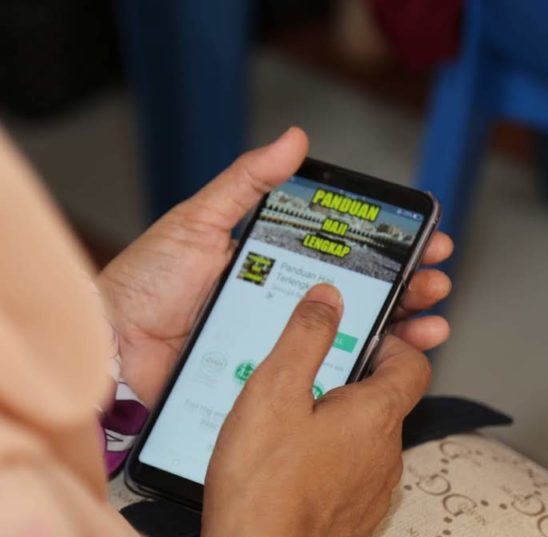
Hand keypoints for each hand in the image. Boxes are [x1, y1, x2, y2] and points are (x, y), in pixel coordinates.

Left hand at [96, 127, 452, 405]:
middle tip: (435, 284)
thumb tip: (294, 141)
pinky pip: (319, 379)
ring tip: (429, 325)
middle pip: (357, 298)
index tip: (424, 243)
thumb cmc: (147, 282)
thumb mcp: (200, 221)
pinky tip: (390, 364)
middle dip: (406, 290)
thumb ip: (247, 183)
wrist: (111, 348)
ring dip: (398, 332)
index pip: (342, 254)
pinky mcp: (267, 384)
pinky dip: (359, 373)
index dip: (387, 250)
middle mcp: (280, 305)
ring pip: (349, 340)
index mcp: (270, 264)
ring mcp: (277, 347)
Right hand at [200, 284, 429, 536]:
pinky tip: (294, 468)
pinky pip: (356, 479)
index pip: (413, 364)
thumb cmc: (262, 476)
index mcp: (376, 415)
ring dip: (342, 429)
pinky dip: (333, 466)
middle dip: (354, 386)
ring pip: (370, 442)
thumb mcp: (274, 389)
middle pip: (388, 403)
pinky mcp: (359, 522)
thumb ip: (306, 337)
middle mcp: (388, 454)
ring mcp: (377, 492)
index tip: (361, 340)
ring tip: (293, 428)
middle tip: (309, 383)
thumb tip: (329, 297)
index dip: (393, 344)